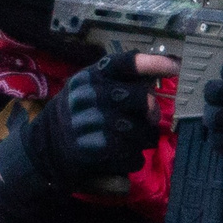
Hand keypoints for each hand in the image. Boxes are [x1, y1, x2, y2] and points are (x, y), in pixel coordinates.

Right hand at [8, 51, 162, 189]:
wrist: (45, 147)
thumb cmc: (78, 114)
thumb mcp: (90, 89)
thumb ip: (119, 81)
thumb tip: (159, 75)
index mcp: (92, 77)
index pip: (127, 63)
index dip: (154, 63)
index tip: (177, 67)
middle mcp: (91, 96)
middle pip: (140, 98)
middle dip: (151, 110)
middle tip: (151, 118)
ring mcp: (92, 124)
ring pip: (139, 131)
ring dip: (143, 139)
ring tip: (134, 140)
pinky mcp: (94, 150)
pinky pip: (131, 155)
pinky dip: (133, 159)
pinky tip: (123, 155)